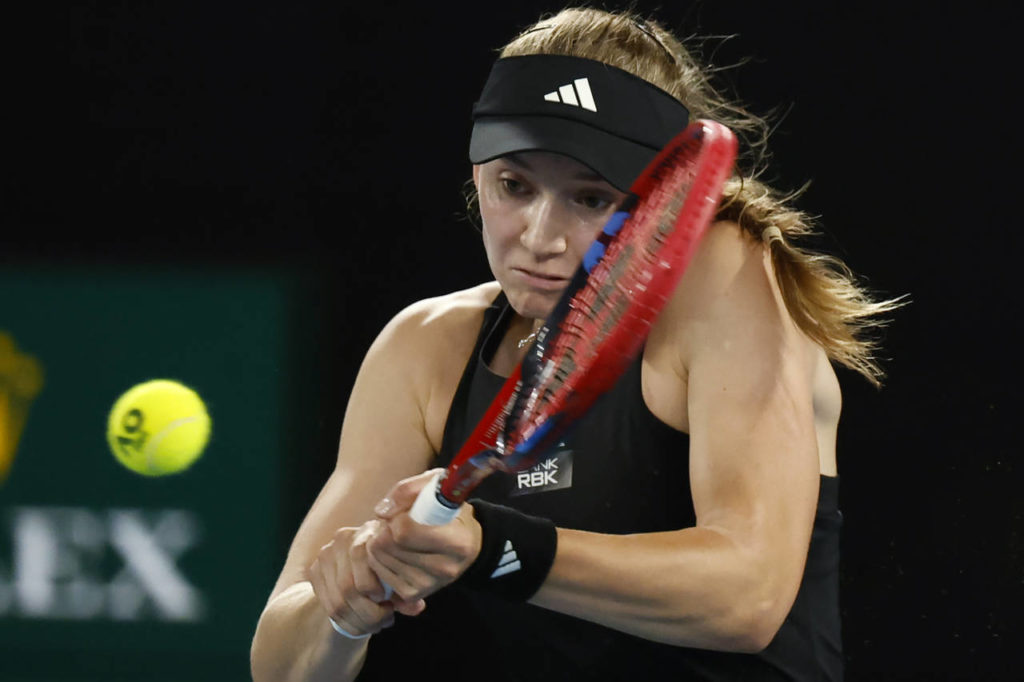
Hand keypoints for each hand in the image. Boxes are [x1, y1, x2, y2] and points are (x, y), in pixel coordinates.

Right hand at [306, 520, 423, 637]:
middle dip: (369, 613)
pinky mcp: (314, 570)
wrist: (365, 559)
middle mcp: (342, 538)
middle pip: (348, 587)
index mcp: (368, 530)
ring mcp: (325, 554)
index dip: (373, 586)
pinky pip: (327, 607)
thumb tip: (416, 608)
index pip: (361, 558)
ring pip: (337, 603)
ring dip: (359, 622)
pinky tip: (362, 626)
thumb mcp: (402, 575)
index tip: (387, 601)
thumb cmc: (390, 566)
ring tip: (376, 626)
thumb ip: (408, 591)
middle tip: (386, 621)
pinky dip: (347, 624)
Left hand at [368, 469, 482, 602]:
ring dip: (379, 543)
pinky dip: (380, 560)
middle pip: (388, 547)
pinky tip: (393, 551)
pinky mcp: (415, 594)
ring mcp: (430, 585)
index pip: (405, 533)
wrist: (466, 543)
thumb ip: (408, 490)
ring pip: (380, 560)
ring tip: (394, 536)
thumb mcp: (436, 487)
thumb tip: (381, 512)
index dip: (395, 518)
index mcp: (457, 542)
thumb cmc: (449, 512)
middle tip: (394, 523)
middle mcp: (445, 568)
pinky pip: (381, 575)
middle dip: (384, 529)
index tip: (402, 513)